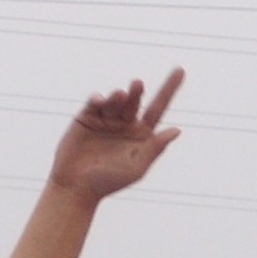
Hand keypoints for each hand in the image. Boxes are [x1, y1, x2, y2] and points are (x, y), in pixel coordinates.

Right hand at [46, 72, 183, 201]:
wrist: (76, 187)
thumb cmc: (109, 182)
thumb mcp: (136, 167)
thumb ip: (155, 148)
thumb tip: (177, 130)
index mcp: (141, 134)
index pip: (158, 107)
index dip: (169, 89)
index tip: (180, 70)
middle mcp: (125, 123)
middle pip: (136, 101)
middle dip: (137, 92)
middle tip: (138, 84)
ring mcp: (105, 119)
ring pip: (116, 100)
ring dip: (119, 96)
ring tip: (121, 95)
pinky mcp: (86, 117)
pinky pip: (95, 102)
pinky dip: (99, 99)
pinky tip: (100, 100)